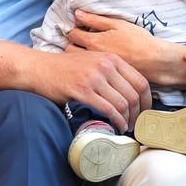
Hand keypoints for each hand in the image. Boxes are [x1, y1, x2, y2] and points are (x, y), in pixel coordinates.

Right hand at [32, 49, 150, 132]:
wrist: (39, 68)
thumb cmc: (65, 68)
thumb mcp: (92, 61)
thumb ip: (110, 71)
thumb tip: (127, 91)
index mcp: (111, 58)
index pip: (140, 81)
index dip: (147, 100)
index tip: (145, 112)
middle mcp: (106, 65)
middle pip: (134, 94)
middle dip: (139, 113)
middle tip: (136, 124)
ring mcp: (94, 77)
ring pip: (123, 103)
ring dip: (127, 119)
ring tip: (125, 127)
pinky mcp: (83, 91)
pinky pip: (108, 109)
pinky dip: (116, 121)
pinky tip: (117, 127)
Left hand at [66, 10, 185, 89]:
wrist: (155, 62)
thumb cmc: (138, 40)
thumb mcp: (117, 24)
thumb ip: (95, 19)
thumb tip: (77, 14)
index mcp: (93, 42)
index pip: (72, 35)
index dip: (75, 29)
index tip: (81, 28)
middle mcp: (91, 57)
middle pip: (70, 50)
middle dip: (73, 44)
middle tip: (81, 41)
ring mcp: (97, 69)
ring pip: (78, 62)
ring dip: (79, 57)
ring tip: (87, 52)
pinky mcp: (104, 78)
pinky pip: (90, 72)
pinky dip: (89, 67)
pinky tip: (97, 64)